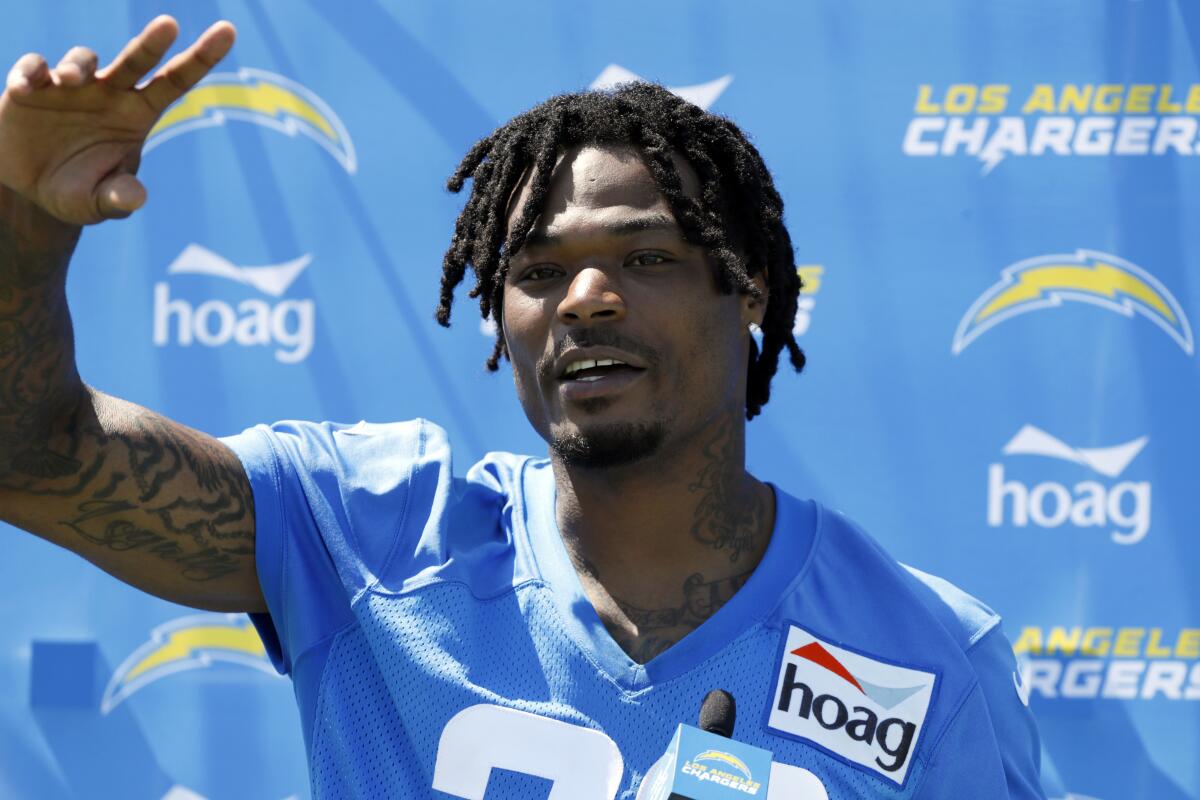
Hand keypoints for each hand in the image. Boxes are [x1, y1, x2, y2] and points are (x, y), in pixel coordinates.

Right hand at [0, 16, 234, 225]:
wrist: (32, 189)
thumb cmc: (77, 191)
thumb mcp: (97, 203)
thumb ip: (117, 199)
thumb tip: (136, 198)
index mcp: (138, 114)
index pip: (175, 82)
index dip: (201, 57)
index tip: (229, 30)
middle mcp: (111, 93)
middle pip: (137, 60)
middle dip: (153, 42)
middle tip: (169, 24)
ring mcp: (72, 87)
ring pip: (83, 60)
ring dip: (78, 65)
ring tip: (70, 80)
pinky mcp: (32, 86)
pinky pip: (34, 67)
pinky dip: (31, 72)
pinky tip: (28, 87)